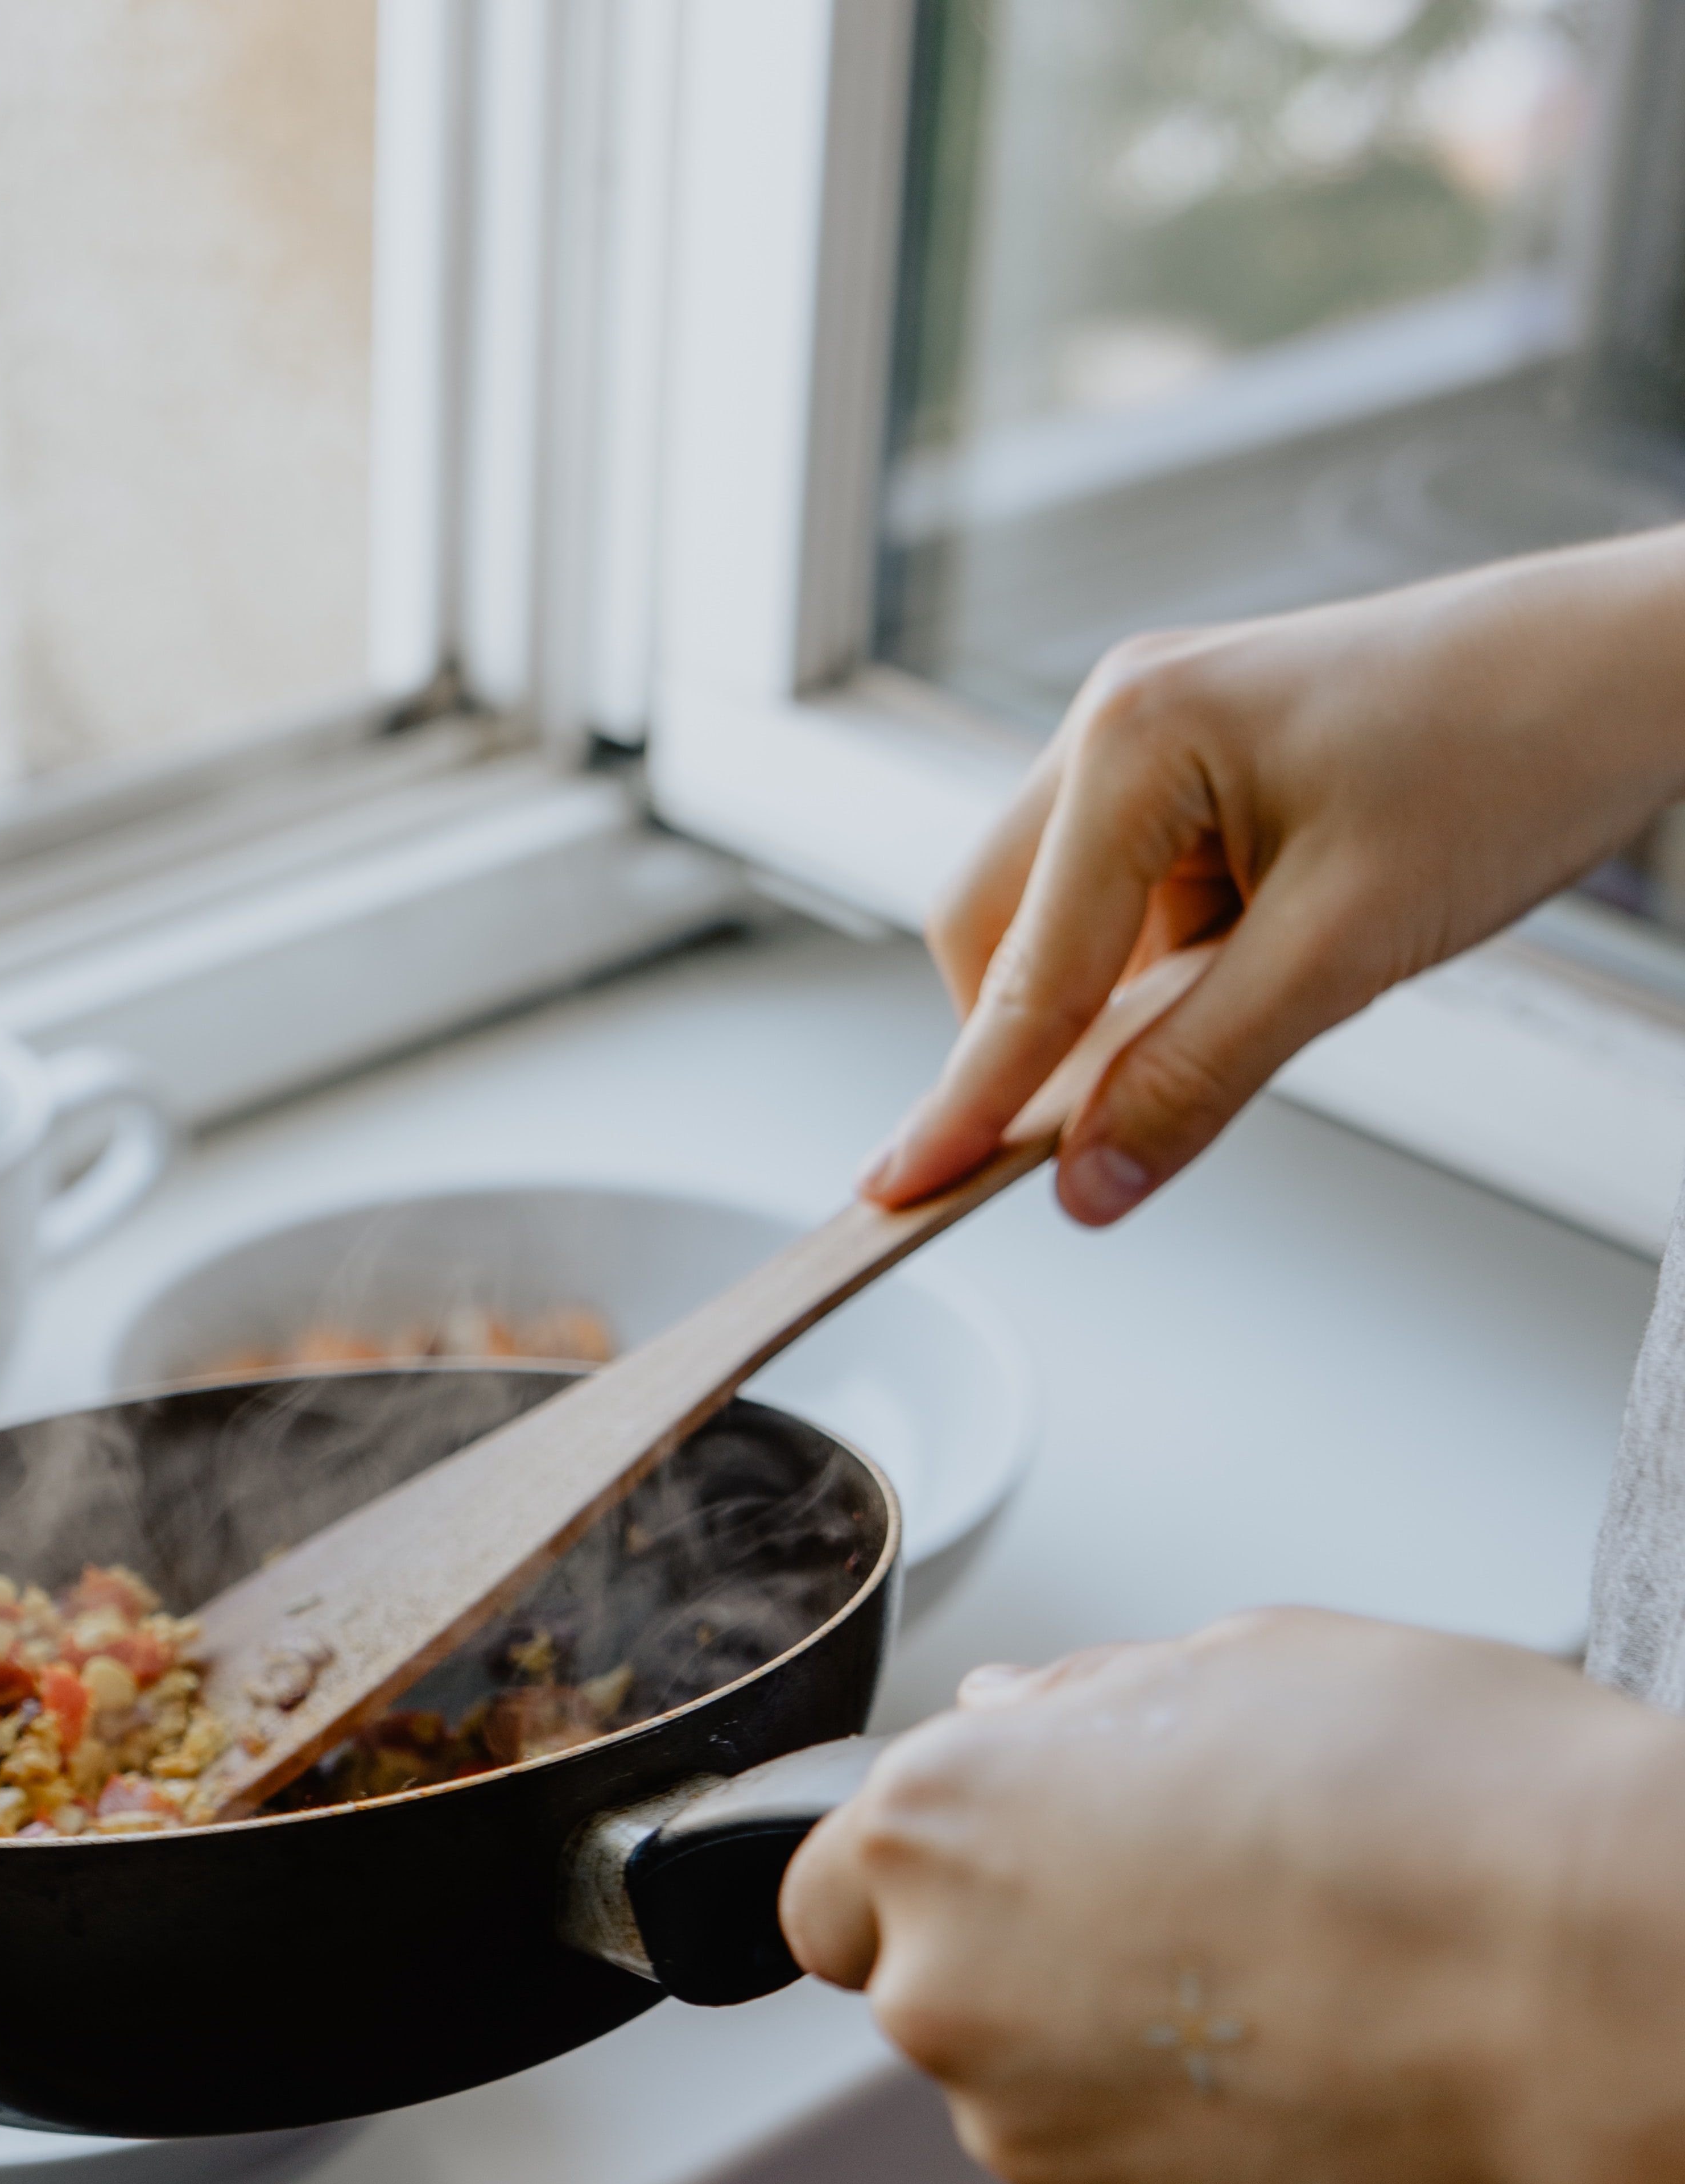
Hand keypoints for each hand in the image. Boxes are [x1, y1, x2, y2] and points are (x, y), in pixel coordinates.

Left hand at [780, 1610, 1684, 2183]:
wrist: (1577, 1971)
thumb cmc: (1428, 1789)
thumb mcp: (1237, 1661)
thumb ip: (1082, 1706)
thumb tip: (1010, 1716)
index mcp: (939, 1823)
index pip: (825, 1890)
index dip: (913, 1879)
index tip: (1003, 1867)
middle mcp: (945, 1988)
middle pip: (931, 1990)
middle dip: (1026, 1957)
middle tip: (1193, 1909)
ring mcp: (1033, 2132)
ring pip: (1031, 2090)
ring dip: (1111, 2051)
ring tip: (1282, 1983)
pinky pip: (1127, 2173)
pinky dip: (1192, 2136)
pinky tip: (1312, 2067)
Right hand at [861, 530, 1684, 1226]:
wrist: (1635, 667)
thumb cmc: (1516, 750)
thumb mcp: (1347, 949)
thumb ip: (1199, 1073)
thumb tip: (1091, 1178)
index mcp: (1132, 735)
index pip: (1018, 970)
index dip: (964, 1100)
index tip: (900, 1190)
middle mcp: (1119, 719)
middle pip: (993, 932)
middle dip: (1028, 1043)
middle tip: (1077, 1141)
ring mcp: (1156, 737)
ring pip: (1060, 922)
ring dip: (1113, 1006)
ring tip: (1248, 1015)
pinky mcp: (1203, 769)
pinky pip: (1131, 901)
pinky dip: (1167, 970)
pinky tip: (1261, 972)